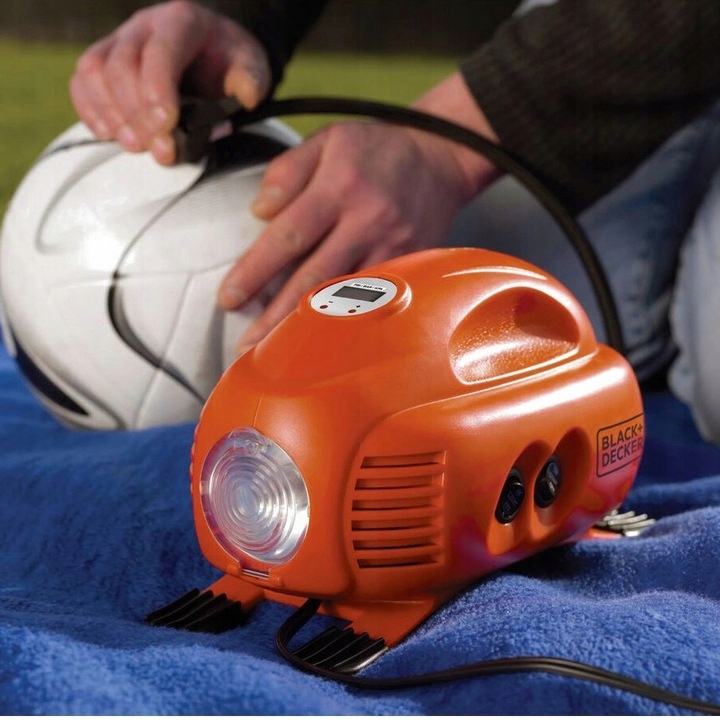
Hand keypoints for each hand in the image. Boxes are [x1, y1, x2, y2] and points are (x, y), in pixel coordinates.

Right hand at [69, 0, 270, 164]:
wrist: (213, 53)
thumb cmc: (231, 64)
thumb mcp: (253, 67)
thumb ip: (251, 81)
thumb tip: (245, 97)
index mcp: (182, 22)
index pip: (160, 53)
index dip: (157, 91)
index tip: (168, 127)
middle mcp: (144, 26)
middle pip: (122, 66)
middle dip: (138, 114)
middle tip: (160, 151)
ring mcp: (119, 41)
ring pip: (95, 71)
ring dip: (112, 114)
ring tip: (135, 146)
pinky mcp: (103, 61)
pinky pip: (82, 81)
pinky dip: (90, 110)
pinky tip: (110, 135)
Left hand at [219, 72, 501, 353]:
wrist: (442, 156)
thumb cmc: (376, 149)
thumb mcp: (328, 140)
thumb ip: (288, 170)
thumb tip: (258, 212)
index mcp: (338, 186)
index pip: (288, 235)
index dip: (255, 270)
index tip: (228, 299)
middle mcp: (366, 221)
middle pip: (313, 278)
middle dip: (276, 316)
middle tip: (247, 346)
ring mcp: (393, 247)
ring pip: (346, 298)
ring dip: (311, 329)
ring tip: (280, 353)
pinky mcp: (412, 264)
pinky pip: (377, 301)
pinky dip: (350, 325)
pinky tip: (328, 346)